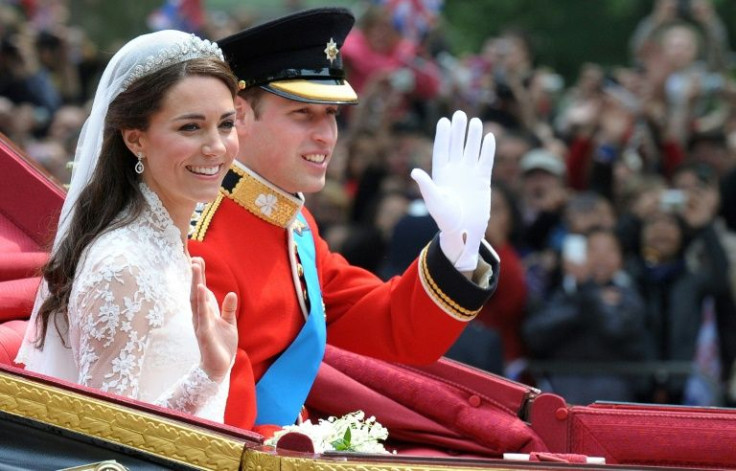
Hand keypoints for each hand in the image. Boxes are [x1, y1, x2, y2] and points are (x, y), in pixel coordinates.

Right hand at [190, 257, 237, 382]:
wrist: (218, 368)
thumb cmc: (221, 346)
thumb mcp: (229, 324)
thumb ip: (229, 309)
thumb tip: (231, 294)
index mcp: (206, 313)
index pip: (202, 292)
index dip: (200, 277)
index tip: (198, 261)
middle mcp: (200, 317)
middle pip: (196, 292)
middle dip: (196, 276)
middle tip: (195, 259)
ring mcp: (201, 324)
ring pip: (197, 301)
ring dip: (196, 283)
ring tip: (195, 268)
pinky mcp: (204, 333)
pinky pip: (202, 315)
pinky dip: (201, 302)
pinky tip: (200, 290)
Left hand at [411, 111, 495, 271]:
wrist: (463, 230)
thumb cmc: (445, 218)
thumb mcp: (434, 201)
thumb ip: (426, 186)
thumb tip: (415, 172)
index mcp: (440, 174)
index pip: (442, 150)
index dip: (443, 136)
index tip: (444, 121)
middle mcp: (455, 170)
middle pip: (456, 146)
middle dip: (458, 131)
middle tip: (459, 115)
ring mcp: (469, 174)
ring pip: (471, 150)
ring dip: (473, 137)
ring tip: (475, 121)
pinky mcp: (482, 180)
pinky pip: (485, 161)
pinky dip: (487, 150)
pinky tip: (489, 137)